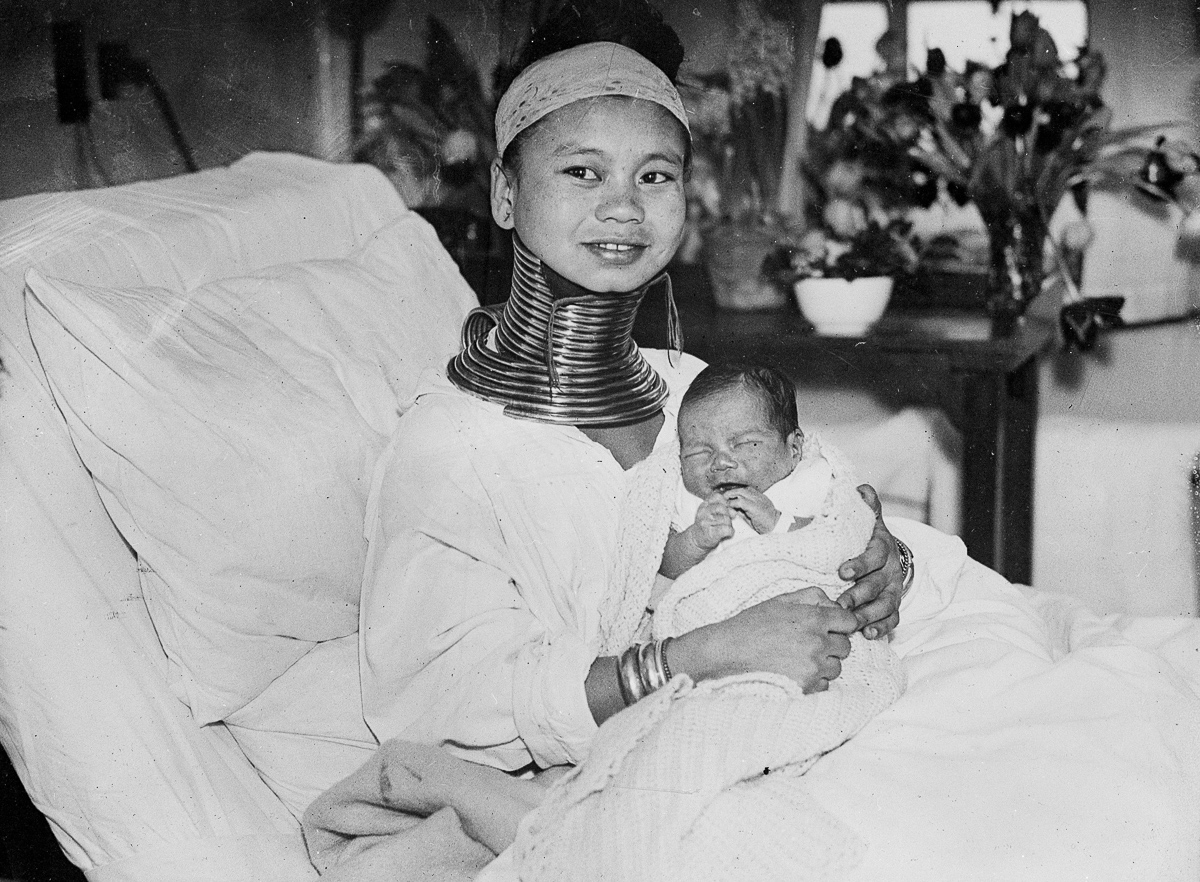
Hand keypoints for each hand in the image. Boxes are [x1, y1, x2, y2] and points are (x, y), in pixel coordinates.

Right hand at [673, 585, 857, 693]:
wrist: (727, 653)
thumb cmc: (751, 625)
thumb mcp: (779, 601)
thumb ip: (810, 596)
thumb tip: (832, 602)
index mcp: (813, 618)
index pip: (849, 621)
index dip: (841, 624)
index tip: (832, 627)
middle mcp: (817, 643)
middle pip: (845, 647)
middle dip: (832, 645)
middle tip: (810, 644)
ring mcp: (812, 667)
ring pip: (836, 668)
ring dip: (824, 664)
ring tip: (800, 659)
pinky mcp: (805, 687)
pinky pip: (824, 685)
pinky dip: (814, 680)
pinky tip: (795, 672)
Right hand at [688, 493, 734, 550]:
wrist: (697, 539)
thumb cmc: (706, 525)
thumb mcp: (711, 512)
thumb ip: (722, 508)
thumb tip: (734, 512)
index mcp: (704, 505)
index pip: (717, 496)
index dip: (725, 502)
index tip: (726, 509)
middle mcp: (703, 513)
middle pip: (722, 507)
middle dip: (728, 514)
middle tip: (726, 520)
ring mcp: (705, 523)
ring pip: (725, 519)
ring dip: (729, 524)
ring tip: (725, 527)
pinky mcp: (710, 534)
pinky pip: (726, 529)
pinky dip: (730, 531)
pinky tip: (727, 533)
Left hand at [720, 486, 780, 533]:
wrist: (777, 526)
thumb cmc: (765, 522)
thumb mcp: (753, 513)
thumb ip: (744, 509)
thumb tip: (733, 507)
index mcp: (758, 496)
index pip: (743, 489)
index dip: (733, 490)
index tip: (724, 494)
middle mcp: (757, 496)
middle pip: (740, 488)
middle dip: (729, 491)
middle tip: (720, 496)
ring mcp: (756, 500)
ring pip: (740, 492)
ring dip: (730, 495)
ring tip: (722, 500)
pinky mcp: (755, 507)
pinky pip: (741, 502)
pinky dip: (733, 504)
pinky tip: (729, 507)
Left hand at [835, 484, 903, 639]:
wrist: (889, 555)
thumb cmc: (869, 538)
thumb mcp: (869, 521)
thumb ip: (866, 507)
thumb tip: (861, 489)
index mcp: (882, 548)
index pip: (874, 556)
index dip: (859, 564)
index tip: (841, 571)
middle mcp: (890, 571)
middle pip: (877, 584)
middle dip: (859, 595)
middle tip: (840, 603)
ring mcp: (893, 590)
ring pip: (886, 605)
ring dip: (869, 614)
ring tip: (852, 623)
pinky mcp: (894, 606)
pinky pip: (892, 619)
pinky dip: (882, 628)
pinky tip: (868, 634)